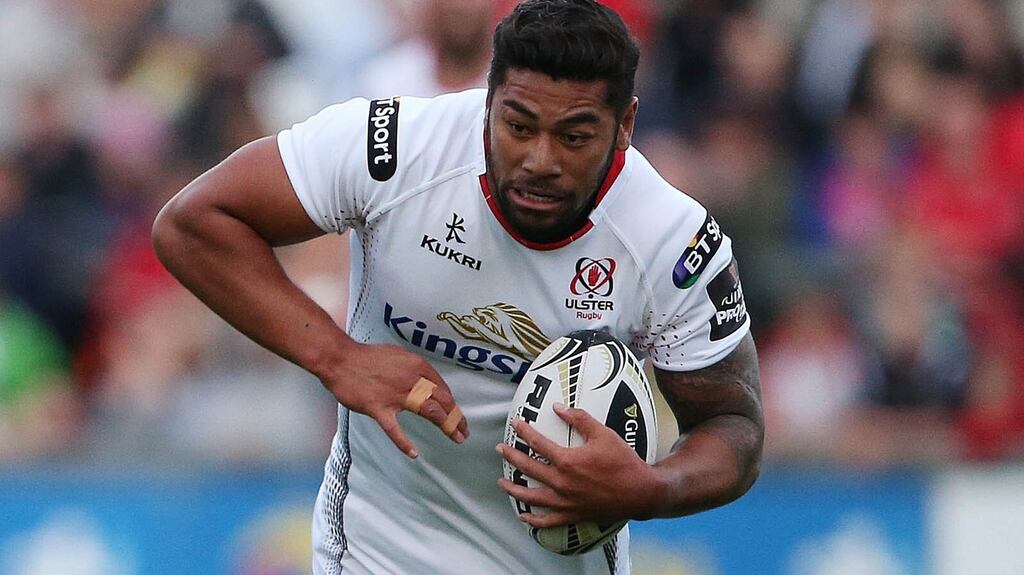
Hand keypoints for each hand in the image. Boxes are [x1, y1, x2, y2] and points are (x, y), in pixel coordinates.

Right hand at [320, 340, 468, 458]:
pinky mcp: (378, 408)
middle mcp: (412, 380)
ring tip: (457, 438)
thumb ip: (413, 369)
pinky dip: (404, 443)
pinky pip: (394, 429)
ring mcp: (396, 395)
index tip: (457, 414)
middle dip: (457, 417)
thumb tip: (426, 382)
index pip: (443, 388)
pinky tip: (414, 453)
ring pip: (429, 412)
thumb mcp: (397, 355)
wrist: (340, 359)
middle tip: (464, 431)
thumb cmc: (367, 357)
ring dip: (446, 426)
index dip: (452, 403)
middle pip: (443, 401)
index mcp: (417, 366)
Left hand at [497, 403, 659, 526]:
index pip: (538, 443)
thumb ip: (579, 419)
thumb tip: (558, 407)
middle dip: (511, 457)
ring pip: (531, 497)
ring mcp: (565, 502)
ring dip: (514, 490)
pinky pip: (548, 521)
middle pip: (528, 468)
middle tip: (501, 449)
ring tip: (502, 483)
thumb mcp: (603, 434)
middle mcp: (562, 483)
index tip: (516, 424)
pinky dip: (533, 521)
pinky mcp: (572, 515)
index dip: (524, 431)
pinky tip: (523, 517)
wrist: (640, 492)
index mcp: (567, 461)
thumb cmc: (623, 461)